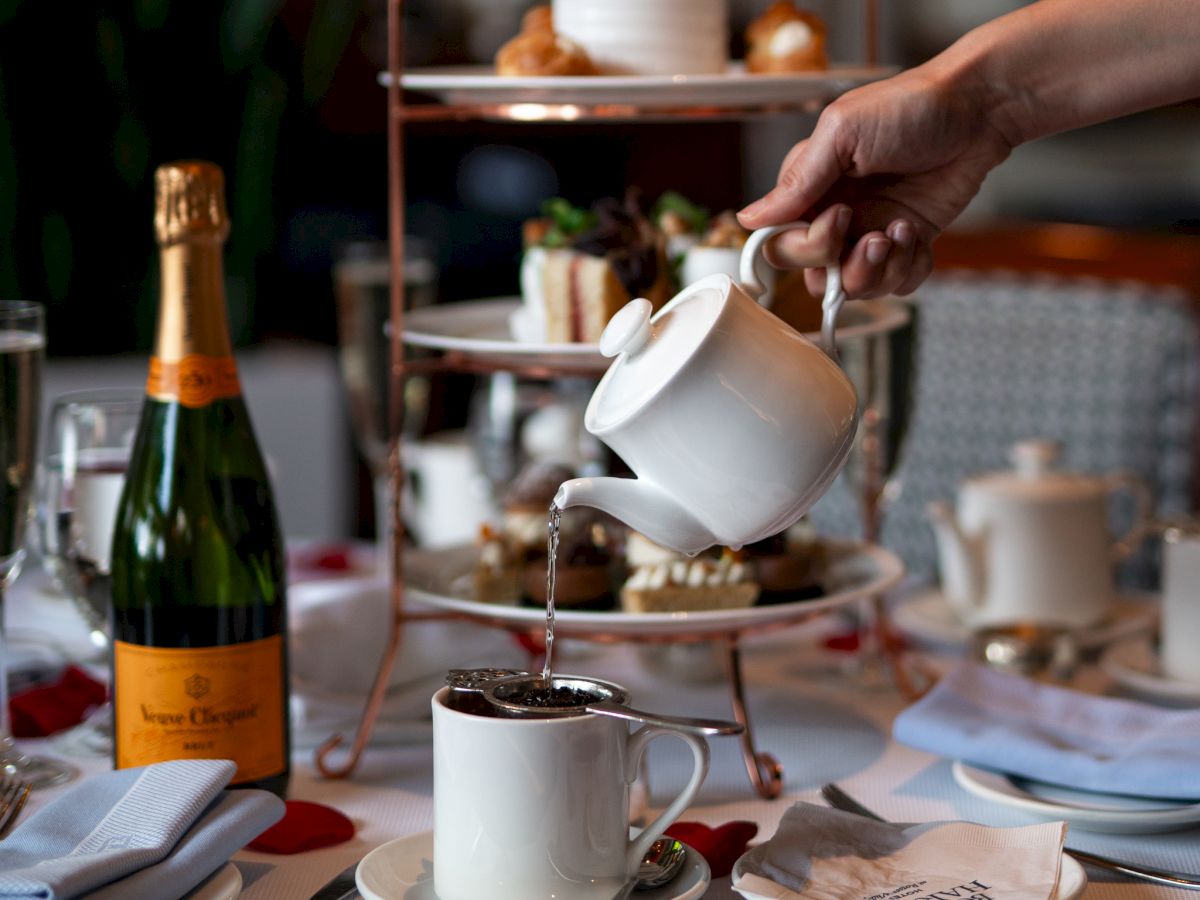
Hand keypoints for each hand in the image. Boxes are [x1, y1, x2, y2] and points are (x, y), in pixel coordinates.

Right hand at [738, 65, 1014, 298]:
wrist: (978, 110)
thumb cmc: (908, 108)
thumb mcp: (842, 133)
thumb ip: (797, 182)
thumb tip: (747, 219)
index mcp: (809, 189)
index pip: (781, 244)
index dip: (807, 247)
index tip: (840, 218)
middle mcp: (834, 215)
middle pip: (814, 275)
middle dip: (846, 265)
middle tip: (877, 235)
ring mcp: (870, 232)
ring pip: (854, 287)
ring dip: (880, 270)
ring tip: (902, 233)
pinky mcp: (905, 243)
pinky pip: (895, 283)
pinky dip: (908, 268)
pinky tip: (918, 235)